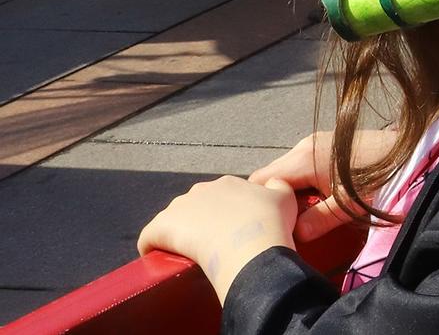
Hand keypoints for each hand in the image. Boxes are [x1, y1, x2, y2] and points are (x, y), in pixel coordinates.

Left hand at [138, 177, 298, 300]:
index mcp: (228, 183)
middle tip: (215, 246)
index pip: (219, 200)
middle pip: (194, 209)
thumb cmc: (270, 224)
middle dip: (201, 225)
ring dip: (180, 236)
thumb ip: (277, 187)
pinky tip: (162, 259)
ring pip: (173, 222)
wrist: (251, 245)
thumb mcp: (285, 197)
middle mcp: (201, 189)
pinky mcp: (161, 227)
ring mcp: (179, 207)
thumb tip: (272, 185)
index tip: (231, 234)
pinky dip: (153, 247)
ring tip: (192, 256)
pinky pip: (149, 238)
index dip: (225, 218)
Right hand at [250, 130, 382, 243]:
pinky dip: (302, 184)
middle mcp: (304, 146)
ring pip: (287, 172)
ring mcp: (316, 143)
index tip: (265, 226)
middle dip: (272, 201)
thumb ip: (317, 221)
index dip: (259, 204)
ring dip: (289, 193)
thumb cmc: (380, 178)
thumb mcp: (348, 205)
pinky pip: (302, 166)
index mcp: (303, 158)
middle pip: (271, 176)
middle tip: (280, 224)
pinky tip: (314, 201)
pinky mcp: (328, 146)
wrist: (411, 152)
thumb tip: (291, 238)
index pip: (260, 180)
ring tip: (297, 216)